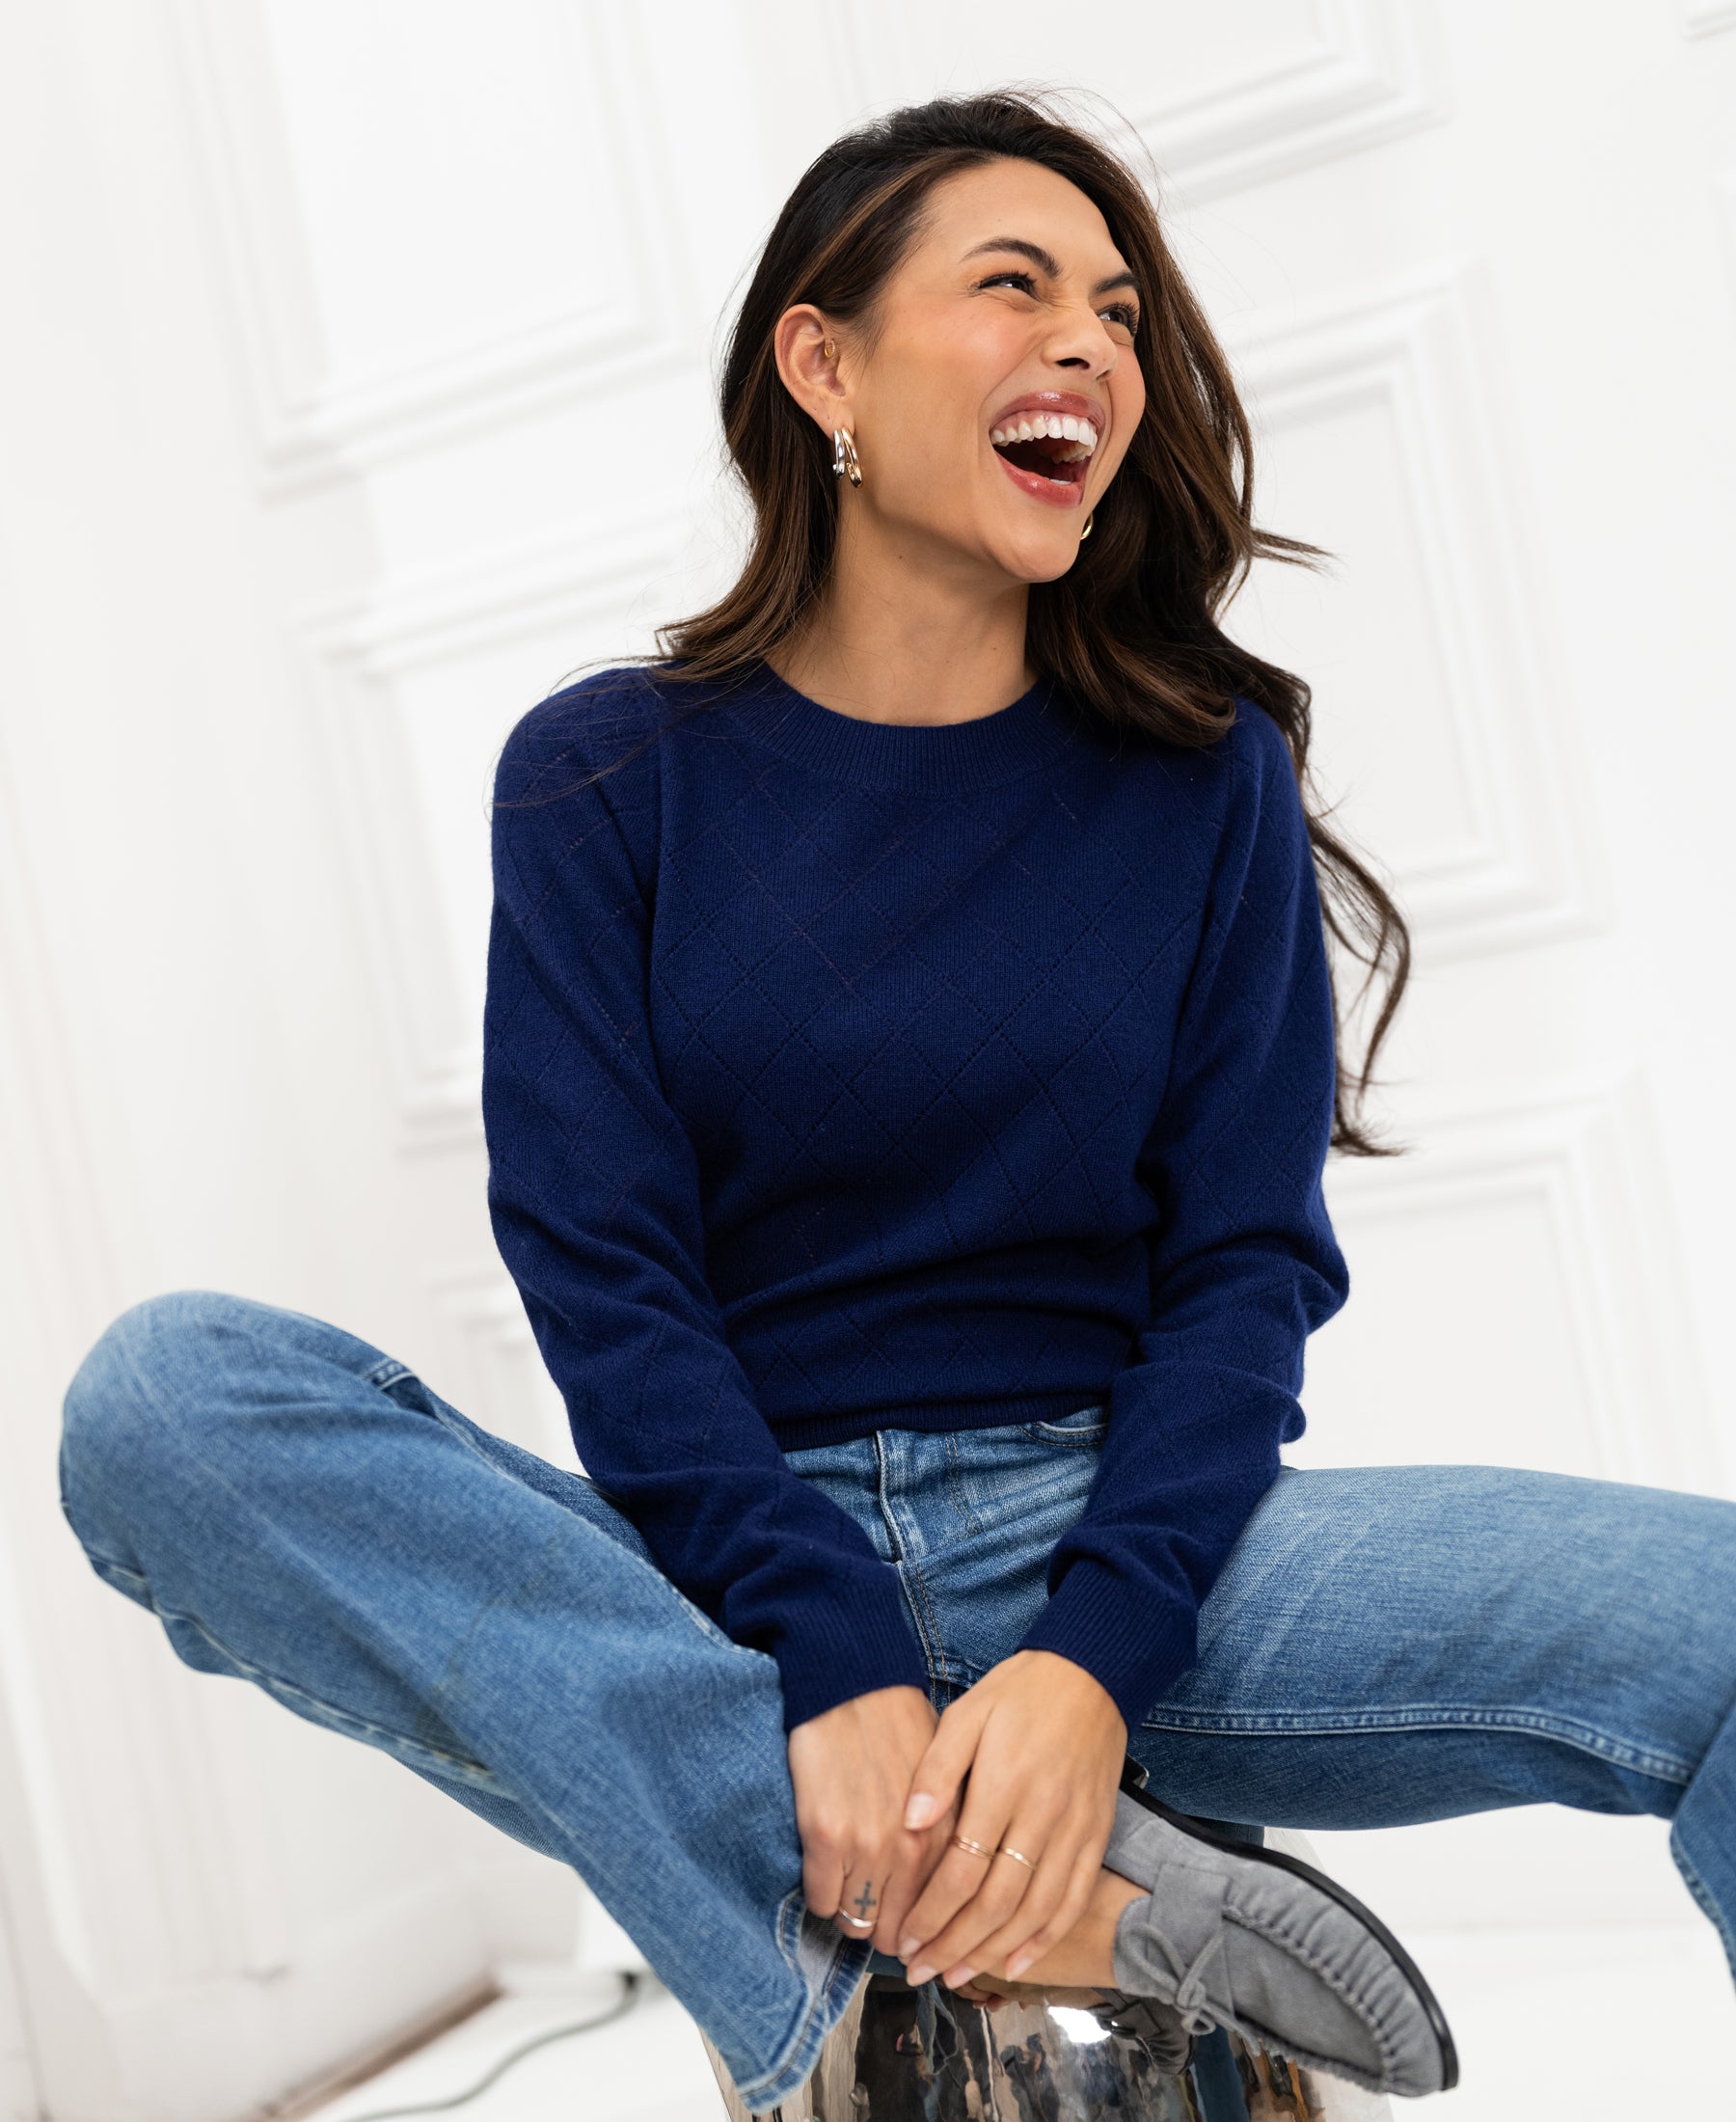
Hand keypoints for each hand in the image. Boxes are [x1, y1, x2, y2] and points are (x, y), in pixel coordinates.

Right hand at [787, 1683, 952, 1955]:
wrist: (851, 1684)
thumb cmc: (898, 1728)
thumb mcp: (947, 1781)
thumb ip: (950, 1835)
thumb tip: (951, 1887)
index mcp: (945, 1834)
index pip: (937, 1918)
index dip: (921, 1931)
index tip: (910, 1929)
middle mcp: (911, 1847)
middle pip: (896, 1932)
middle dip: (885, 1929)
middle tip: (874, 1910)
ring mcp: (867, 1844)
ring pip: (857, 1921)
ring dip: (852, 1912)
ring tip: (848, 1886)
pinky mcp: (825, 1836)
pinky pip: (821, 1900)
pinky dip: (822, 1895)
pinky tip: (825, 1868)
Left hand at [895, 1650, 1125, 1988]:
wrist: (1091, 1672)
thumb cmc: (1019, 1691)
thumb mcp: (967, 1713)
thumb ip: (937, 1770)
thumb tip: (909, 1823)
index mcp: (1004, 1785)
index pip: (962, 1869)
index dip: (931, 1913)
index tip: (904, 1939)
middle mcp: (1042, 1815)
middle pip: (995, 1902)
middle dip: (953, 1945)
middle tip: (919, 1971)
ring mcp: (1074, 1829)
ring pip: (1033, 1911)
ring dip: (992, 1951)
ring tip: (956, 1976)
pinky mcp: (1097, 1834)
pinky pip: (1073, 1899)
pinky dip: (1046, 1937)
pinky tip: (1017, 1961)